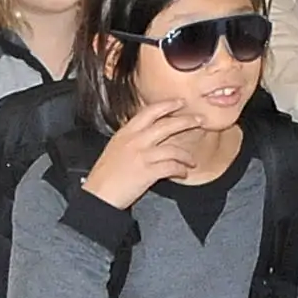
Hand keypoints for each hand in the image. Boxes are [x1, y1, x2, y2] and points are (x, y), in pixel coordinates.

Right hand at [80, 99, 208, 208]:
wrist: (98, 195)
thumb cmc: (104, 176)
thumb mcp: (115, 148)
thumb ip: (131, 139)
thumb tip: (149, 135)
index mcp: (125, 133)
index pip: (149, 111)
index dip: (167, 105)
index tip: (180, 102)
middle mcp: (134, 141)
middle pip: (166, 125)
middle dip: (186, 121)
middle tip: (199, 120)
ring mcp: (142, 156)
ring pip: (173, 148)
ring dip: (186, 155)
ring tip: (191, 160)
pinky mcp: (148, 172)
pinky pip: (172, 167)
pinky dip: (180, 170)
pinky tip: (183, 172)